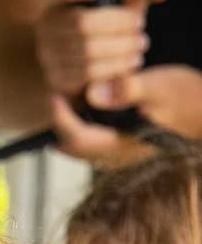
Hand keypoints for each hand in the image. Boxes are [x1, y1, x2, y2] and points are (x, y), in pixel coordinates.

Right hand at [32, 0, 163, 99]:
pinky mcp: (55, 79)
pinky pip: (87, 75)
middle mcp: (45, 23)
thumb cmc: (114, 14)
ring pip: (87, 51)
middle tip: (140, 25)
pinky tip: (128, 61)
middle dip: (119, 25)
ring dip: (122, 48)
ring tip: (139, 44)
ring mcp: (46, 53)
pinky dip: (114, 68)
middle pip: (82, 24)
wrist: (99, 49)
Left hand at [49, 93, 164, 167]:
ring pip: (81, 148)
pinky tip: (86, 108)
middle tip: (57, 95)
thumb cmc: (190, 97)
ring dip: (69, 127)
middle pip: (73, 147)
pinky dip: (83, 128)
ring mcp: (122, 156)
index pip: (77, 138)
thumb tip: (93, 93)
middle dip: (60, 123)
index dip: (60, 117)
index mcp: (123, 144)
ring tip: (67, 100)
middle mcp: (118, 156)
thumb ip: (128, 90)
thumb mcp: (160, 86)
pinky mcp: (126, 149)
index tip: (54, 94)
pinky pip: (93, 144)